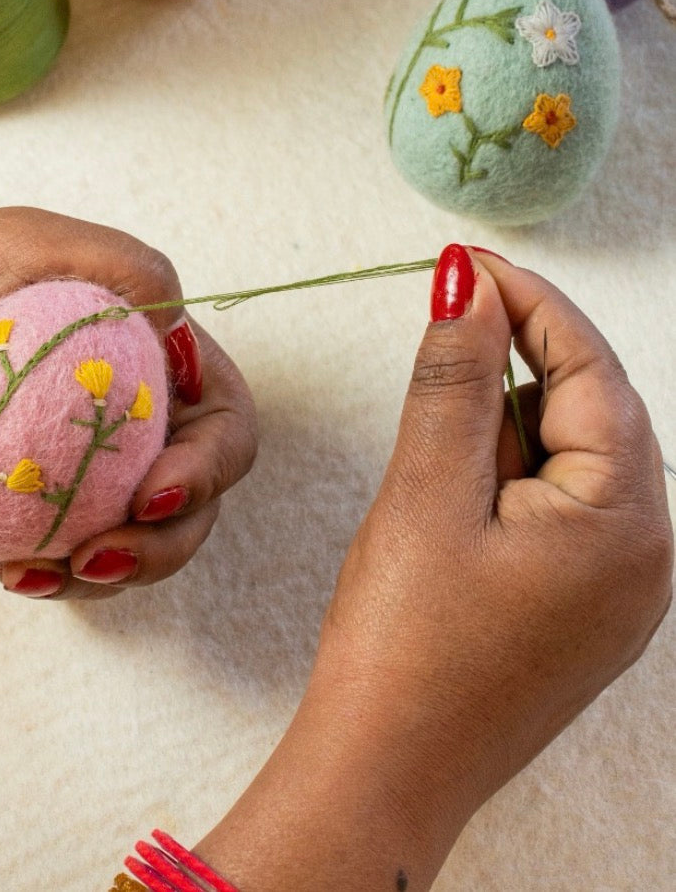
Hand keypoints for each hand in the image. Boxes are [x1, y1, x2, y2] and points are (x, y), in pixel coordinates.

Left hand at [0, 190, 256, 599]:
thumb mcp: (30, 241)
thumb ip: (122, 268)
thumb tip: (182, 335)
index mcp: (148, 355)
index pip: (221, 421)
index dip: (209, 468)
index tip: (153, 492)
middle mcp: (129, 415)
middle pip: (192, 499)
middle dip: (168, 542)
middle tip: (104, 554)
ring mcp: (80, 467)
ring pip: (135, 541)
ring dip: (116, 574)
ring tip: (54, 574)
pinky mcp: (28, 506)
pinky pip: (62, 558)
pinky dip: (52, 578)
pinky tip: (17, 575)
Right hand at [311, 245, 672, 838]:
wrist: (385, 771)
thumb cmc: (404, 648)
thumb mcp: (426, 493)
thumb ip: (452, 378)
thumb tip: (466, 284)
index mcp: (627, 523)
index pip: (591, 371)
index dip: (528, 302)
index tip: (465, 260)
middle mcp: (646, 556)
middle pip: (588, 412)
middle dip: (513, 365)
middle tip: (443, 321)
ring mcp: (617, 588)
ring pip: (567, 458)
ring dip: (502, 424)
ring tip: (433, 448)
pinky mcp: (580, 606)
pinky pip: (556, 506)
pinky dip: (505, 475)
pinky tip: (452, 490)